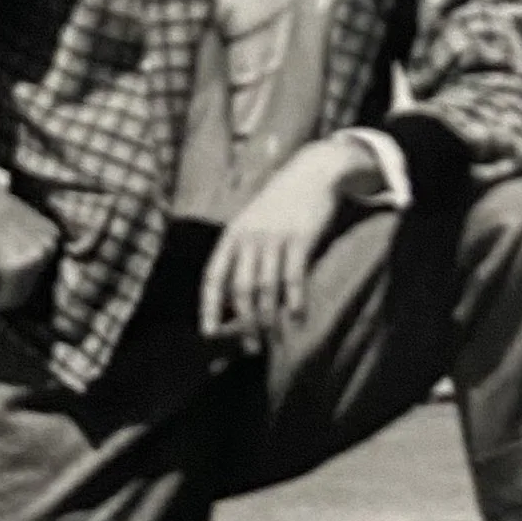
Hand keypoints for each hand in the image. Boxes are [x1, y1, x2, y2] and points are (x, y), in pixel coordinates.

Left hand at [198, 138, 370, 349]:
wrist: (312, 172)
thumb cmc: (280, 204)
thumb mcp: (252, 223)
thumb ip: (242, 254)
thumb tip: (237, 298)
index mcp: (232, 236)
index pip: (213, 277)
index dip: (209, 308)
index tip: (209, 335)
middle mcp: (249, 238)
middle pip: (240, 289)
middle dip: (244, 323)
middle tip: (251, 348)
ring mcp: (274, 237)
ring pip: (266, 288)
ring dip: (270, 318)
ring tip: (274, 339)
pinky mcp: (300, 238)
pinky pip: (294, 276)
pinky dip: (295, 300)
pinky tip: (297, 318)